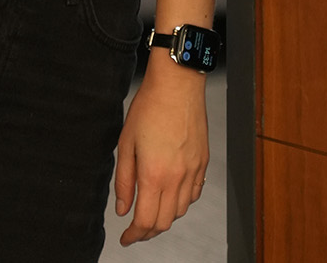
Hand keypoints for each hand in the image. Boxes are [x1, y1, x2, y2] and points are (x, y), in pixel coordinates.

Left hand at [112, 54, 208, 244]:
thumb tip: (122, 209)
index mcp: (154, 175)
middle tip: (134, 230)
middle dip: (148, 231)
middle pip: (165, 221)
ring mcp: (194, 172)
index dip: (134, 235)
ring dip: (165, 217)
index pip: (146, 220)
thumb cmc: (148, 109)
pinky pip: (194, 194)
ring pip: (181, 211)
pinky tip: (170, 196)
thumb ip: (124, 180)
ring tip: (149, 213)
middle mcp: (178, 178)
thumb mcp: (125, 143)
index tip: (125, 239)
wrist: (177, 87)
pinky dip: (181, 203)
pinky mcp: (203, 164)